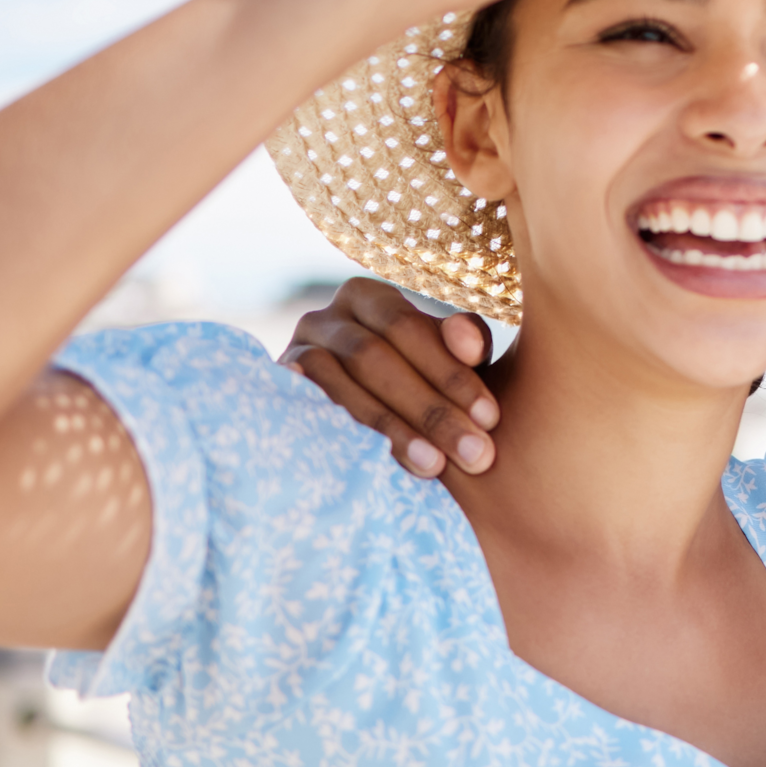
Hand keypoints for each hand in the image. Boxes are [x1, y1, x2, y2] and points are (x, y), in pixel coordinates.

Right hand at [287, 280, 502, 475]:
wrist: (356, 433)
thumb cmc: (419, 391)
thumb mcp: (445, 366)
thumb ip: (467, 347)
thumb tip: (470, 344)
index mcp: (368, 299)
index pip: (407, 328)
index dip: (450, 373)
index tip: (491, 419)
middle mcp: (324, 318)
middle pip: (373, 357)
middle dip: (429, 410)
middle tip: (475, 455)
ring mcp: (291, 354)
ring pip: (337, 384)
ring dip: (388, 428)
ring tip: (433, 467)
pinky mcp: (274, 392)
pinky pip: (303, 407)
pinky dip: (336, 429)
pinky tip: (364, 456)